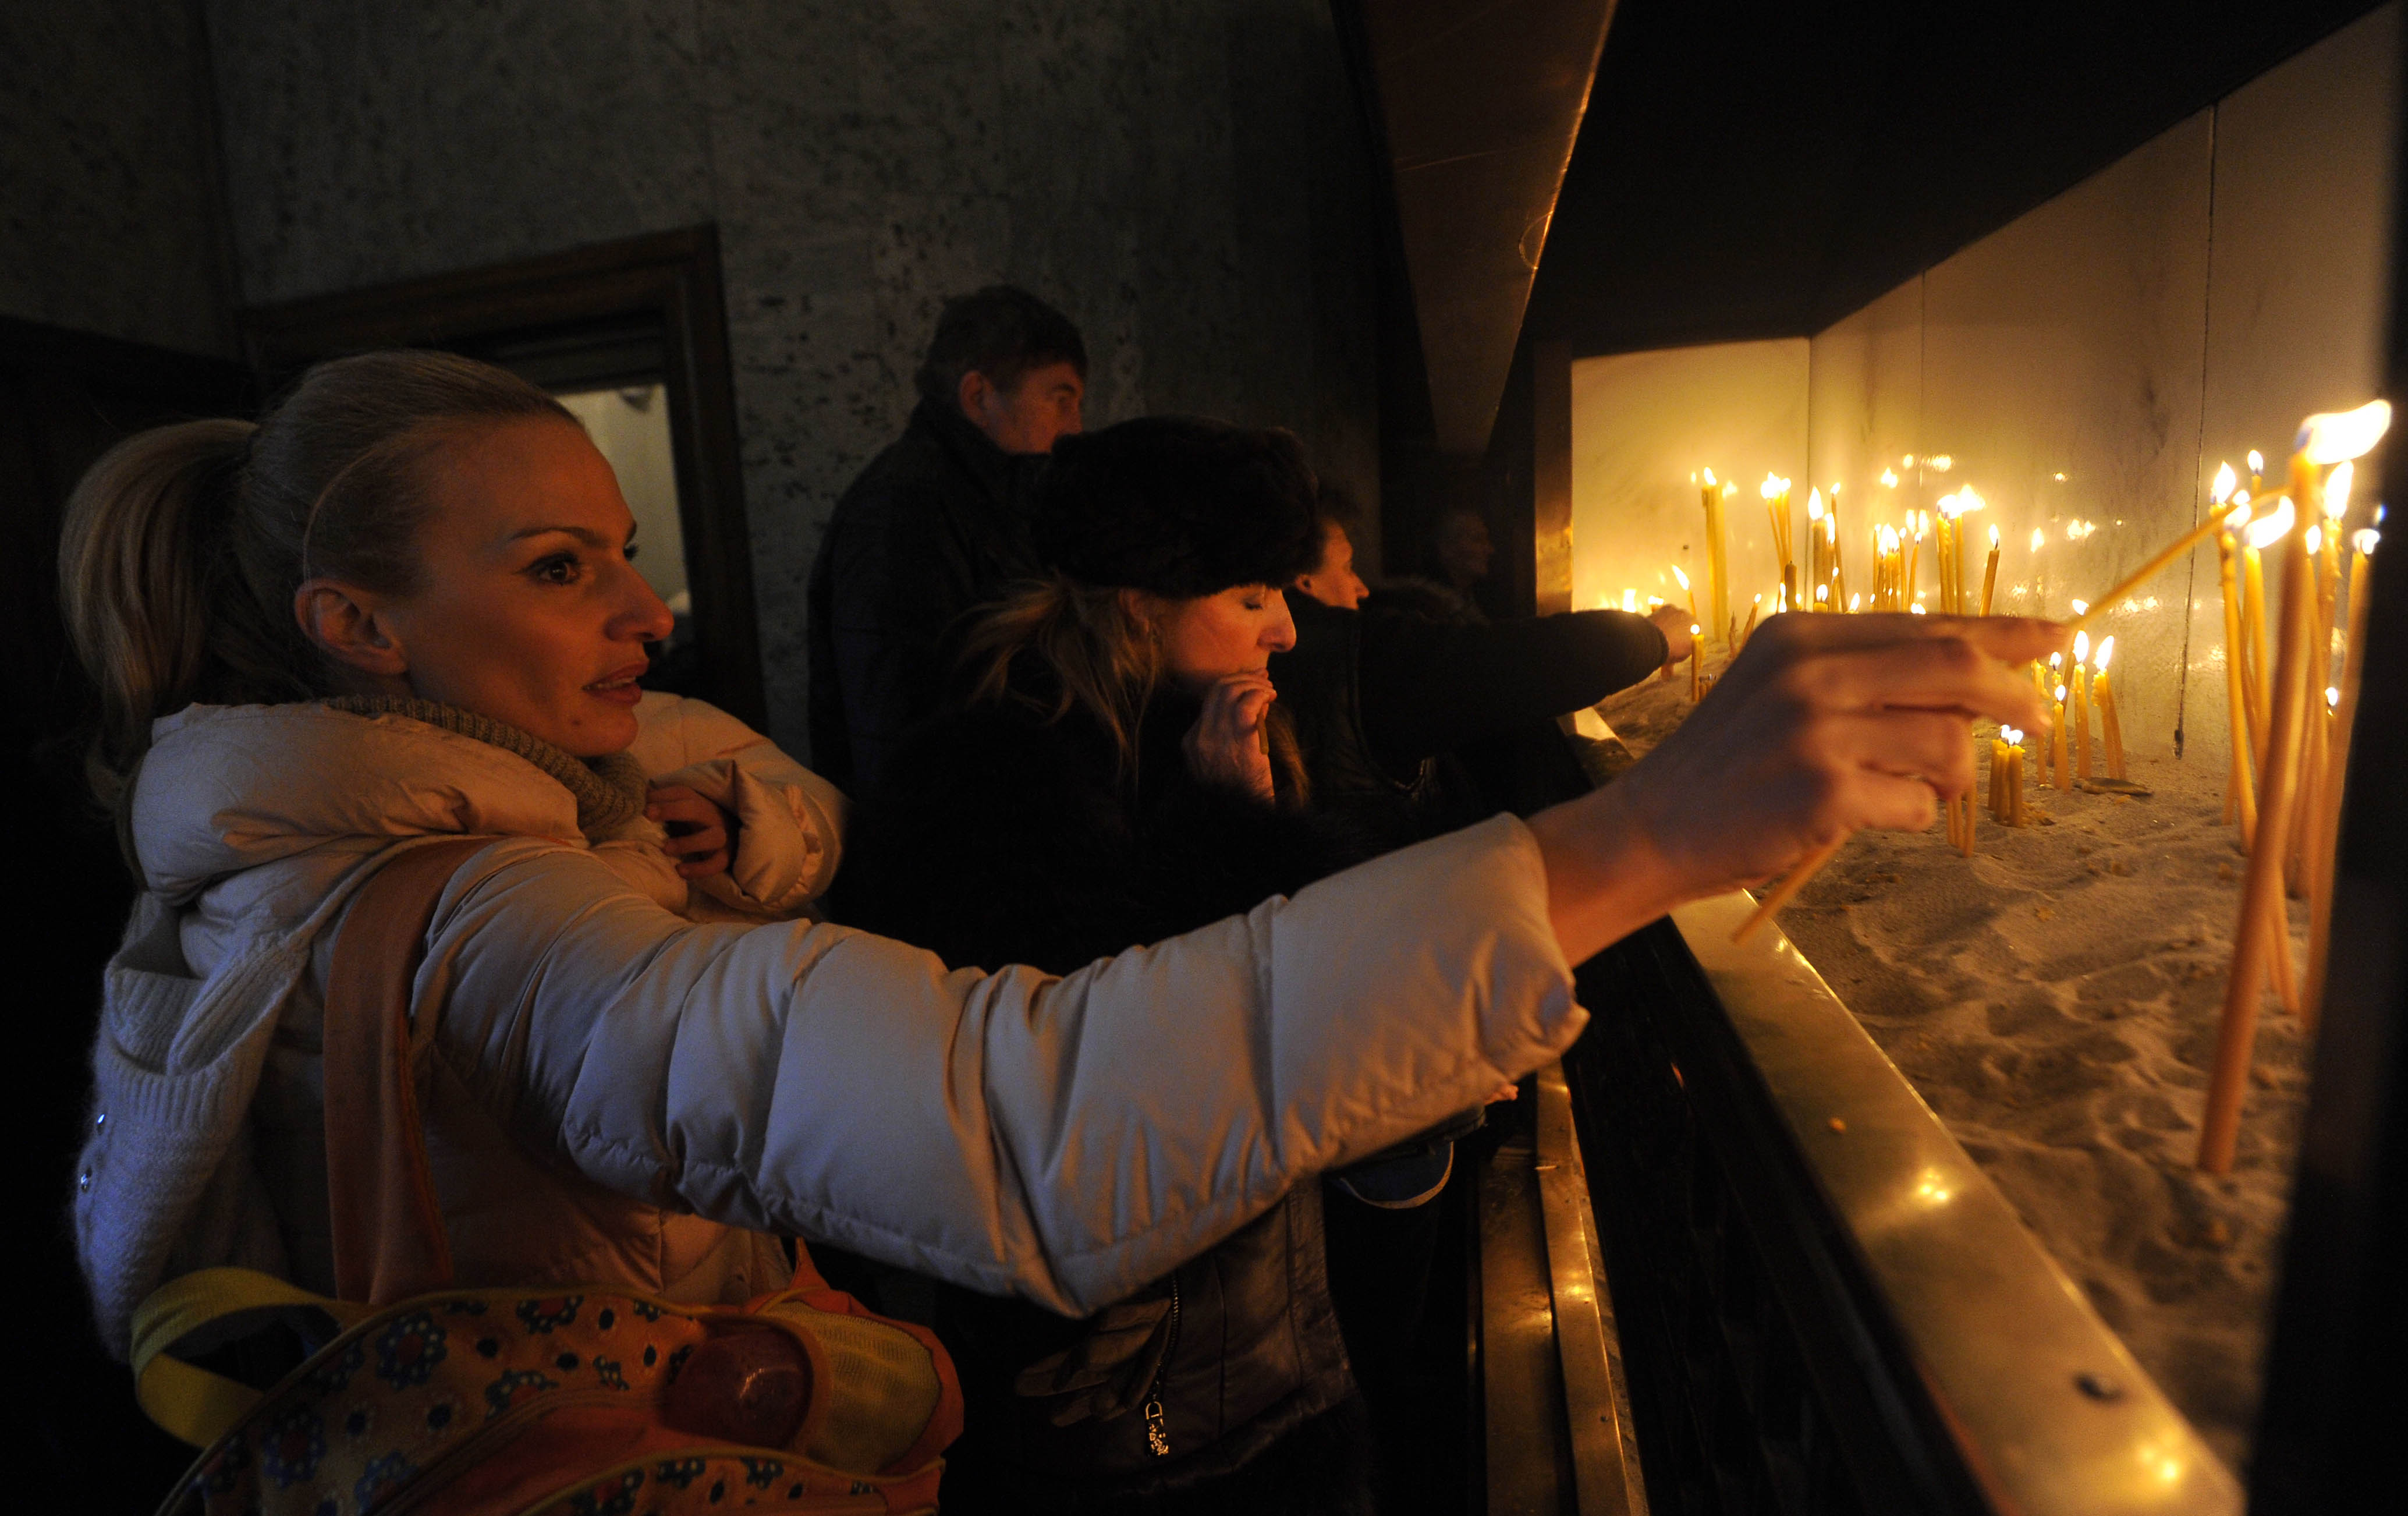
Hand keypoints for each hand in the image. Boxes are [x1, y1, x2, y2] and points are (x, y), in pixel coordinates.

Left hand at [646, 784, 736, 878]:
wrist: (730, 839)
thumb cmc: (696, 824)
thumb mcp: (683, 810)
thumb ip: (664, 804)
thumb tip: (637, 795)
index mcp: (701, 802)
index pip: (683, 793)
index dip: (664, 795)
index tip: (644, 801)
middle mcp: (713, 816)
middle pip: (696, 809)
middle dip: (671, 810)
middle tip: (647, 814)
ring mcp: (722, 837)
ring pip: (712, 837)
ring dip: (688, 842)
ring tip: (665, 849)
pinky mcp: (726, 857)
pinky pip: (716, 863)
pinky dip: (699, 869)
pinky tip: (680, 871)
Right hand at [1182, 671, 1277, 801]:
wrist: (1246, 813)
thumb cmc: (1241, 790)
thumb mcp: (1226, 760)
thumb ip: (1235, 731)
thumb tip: (1257, 704)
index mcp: (1191, 742)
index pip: (1209, 703)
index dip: (1231, 688)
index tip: (1251, 685)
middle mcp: (1200, 736)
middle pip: (1216, 689)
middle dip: (1242, 678)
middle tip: (1262, 679)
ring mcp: (1217, 736)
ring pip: (1230, 690)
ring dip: (1253, 684)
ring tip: (1270, 690)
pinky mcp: (1240, 737)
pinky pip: (1247, 702)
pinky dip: (1260, 694)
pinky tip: (1271, 697)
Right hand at [1528, 612, 2065, 964]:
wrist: (1651, 828)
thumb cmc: (1727, 766)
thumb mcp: (1781, 691)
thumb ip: (1862, 675)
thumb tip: (1975, 682)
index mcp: (1803, 634)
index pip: (1928, 624)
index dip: (2003, 632)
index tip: (2057, 636)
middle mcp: (1810, 670)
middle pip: (1955, 667)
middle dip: (2014, 695)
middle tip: (2040, 721)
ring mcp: (1816, 730)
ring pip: (1946, 745)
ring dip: (1949, 778)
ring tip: (1909, 792)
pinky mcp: (1823, 791)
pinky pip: (1916, 804)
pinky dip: (1909, 817)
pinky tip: (1864, 819)